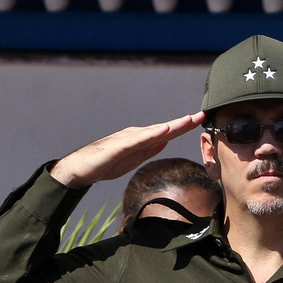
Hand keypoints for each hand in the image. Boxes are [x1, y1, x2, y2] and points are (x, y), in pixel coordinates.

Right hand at [49, 112, 205, 189]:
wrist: (80, 169)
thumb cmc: (104, 164)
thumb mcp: (133, 159)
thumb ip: (149, 149)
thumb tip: (166, 140)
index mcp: (141, 140)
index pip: (166, 133)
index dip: (184, 127)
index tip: (200, 120)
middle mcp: (136, 135)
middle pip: (164, 129)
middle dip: (184, 122)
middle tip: (203, 114)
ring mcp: (128, 139)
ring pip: (154, 131)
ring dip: (172, 125)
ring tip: (189, 120)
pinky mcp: (119, 146)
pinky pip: (138, 140)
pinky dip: (152, 135)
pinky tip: (164, 131)